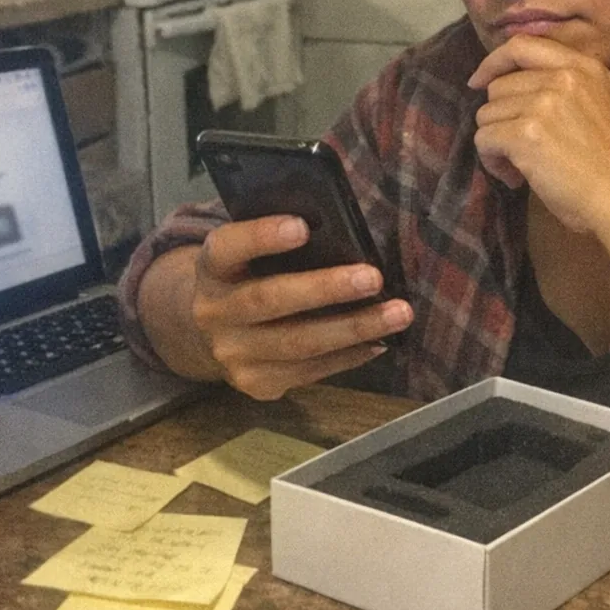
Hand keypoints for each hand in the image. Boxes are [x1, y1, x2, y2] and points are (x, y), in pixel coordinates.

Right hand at [182, 215, 411, 399]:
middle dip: (326, 289)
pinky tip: (378, 342)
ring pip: (297, 343)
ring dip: (353, 328)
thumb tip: (346, 230)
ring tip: (397, 314)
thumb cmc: (249, 277)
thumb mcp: (249, 255)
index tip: (303, 226)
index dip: (262, 236)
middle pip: (269, 298)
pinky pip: (309, 371)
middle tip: (373, 278)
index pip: (228, 247)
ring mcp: (232, 353)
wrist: (212, 333)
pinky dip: (349, 356)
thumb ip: (279, 243)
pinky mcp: (254, 383)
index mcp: (212, 267)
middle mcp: (214, 312)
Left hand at [467, 36, 609, 232]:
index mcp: (582, 68)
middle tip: (518, 148)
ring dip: (496, 143)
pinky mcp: (524, 135)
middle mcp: (559, 78)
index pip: (522, 46)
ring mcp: (540, 105)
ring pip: (487, 115)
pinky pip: (485, 140)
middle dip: (501, 118)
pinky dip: (491, 161)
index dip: (494, 62)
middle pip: (499, 88)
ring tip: (517, 167)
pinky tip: (513, 178)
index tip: (480, 81)